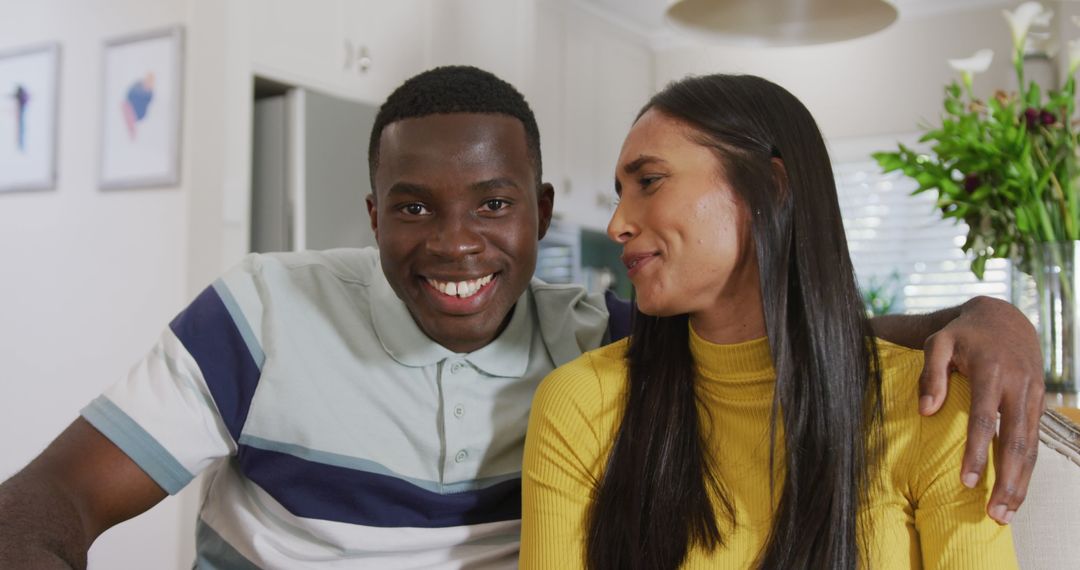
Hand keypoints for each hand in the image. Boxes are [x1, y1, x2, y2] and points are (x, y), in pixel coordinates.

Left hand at [919, 296, 1043, 524]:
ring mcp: (1033, 397)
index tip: (967, 482)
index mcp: (994, 373)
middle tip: (994, 514)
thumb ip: (931, 374)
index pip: (986, 419)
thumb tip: (925, 411)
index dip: (977, 452)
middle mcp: (1019, 387)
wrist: (1004, 318)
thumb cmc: (963, 334)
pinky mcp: (1039, 404)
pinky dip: (1027, 469)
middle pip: (1016, 442)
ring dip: (1021, 482)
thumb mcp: (940, 342)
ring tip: (1005, 513)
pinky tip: (1016, 492)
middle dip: (1007, 480)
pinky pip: (1035, 442)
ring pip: (1031, 447)